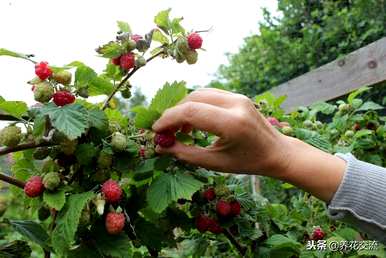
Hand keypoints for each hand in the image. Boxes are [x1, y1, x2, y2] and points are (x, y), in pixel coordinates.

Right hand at [152, 88, 290, 175]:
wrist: (277, 151)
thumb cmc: (247, 162)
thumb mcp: (215, 163)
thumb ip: (186, 154)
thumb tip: (160, 147)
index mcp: (232, 123)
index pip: (191, 112)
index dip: (168, 119)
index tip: (155, 131)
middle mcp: (235, 104)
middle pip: (192, 99)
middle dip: (173, 114)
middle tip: (164, 132)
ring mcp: (237, 96)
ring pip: (199, 93)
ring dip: (183, 108)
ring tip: (177, 129)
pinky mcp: (237, 95)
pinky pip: (209, 94)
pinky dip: (195, 105)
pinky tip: (191, 121)